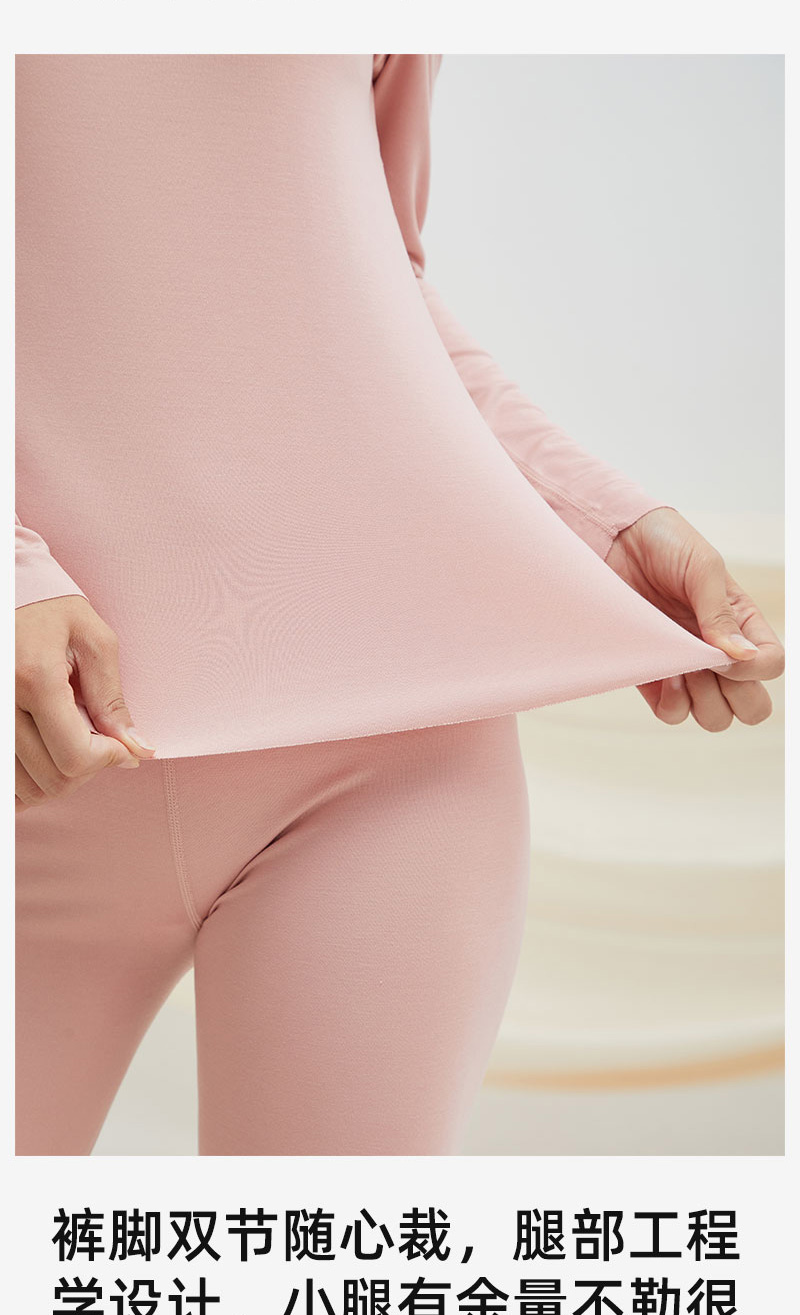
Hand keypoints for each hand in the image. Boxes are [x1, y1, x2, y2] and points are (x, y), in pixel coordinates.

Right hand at [15, 595, 155, 811]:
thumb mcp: (94, 641)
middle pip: (51, 779)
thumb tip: (137, 749)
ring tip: (71, 740)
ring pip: (25, 787)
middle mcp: (1, 702)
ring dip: (58, 776)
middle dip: (87, 769)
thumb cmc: (51, 609)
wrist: (8, 593)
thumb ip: (112, 699)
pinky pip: (5, 781)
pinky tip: (47, 756)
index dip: (108, 760)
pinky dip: (29, 779)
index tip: (121, 746)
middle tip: (100, 742)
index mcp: (34, 679)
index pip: (75, 757)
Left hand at [605, 507, 783, 729]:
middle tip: (703, 664)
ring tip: (678, 667)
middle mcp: (720, 652)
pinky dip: (671, 704)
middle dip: (733, 696)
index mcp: (743, 624)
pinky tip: (660, 675)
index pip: (771, 666)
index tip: (720, 650)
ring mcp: (687, 667)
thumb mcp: (702, 567)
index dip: (753, 671)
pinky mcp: (653, 676)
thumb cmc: (666, 545)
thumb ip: (720, 612)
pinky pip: (672, 713)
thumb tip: (743, 656)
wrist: (616, 542)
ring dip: (700, 701)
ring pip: (713, 717)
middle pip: (749, 705)